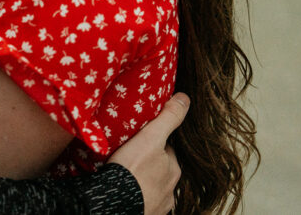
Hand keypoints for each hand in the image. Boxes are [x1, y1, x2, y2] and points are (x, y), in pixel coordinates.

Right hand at [108, 93, 188, 214]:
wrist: (115, 204)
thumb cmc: (132, 171)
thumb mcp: (150, 137)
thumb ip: (168, 118)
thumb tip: (185, 98)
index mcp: (173, 169)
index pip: (167, 150)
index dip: (155, 142)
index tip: (142, 139)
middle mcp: (171, 189)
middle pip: (161, 169)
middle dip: (151, 163)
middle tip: (132, 155)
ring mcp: (158, 204)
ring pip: (153, 186)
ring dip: (144, 180)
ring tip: (127, 174)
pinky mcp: (146, 213)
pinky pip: (144, 201)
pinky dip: (138, 196)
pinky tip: (127, 190)